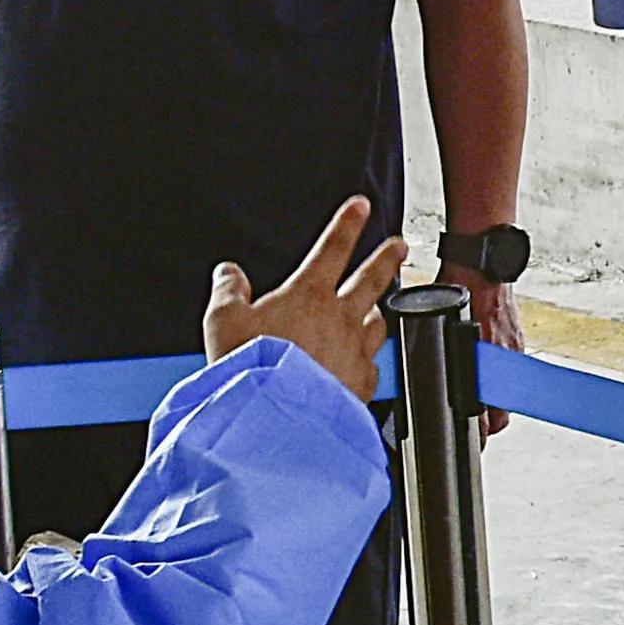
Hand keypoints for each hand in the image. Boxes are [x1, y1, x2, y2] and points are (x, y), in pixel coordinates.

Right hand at [200, 197, 407, 400]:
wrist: (276, 418)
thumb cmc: (251, 369)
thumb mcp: (223, 321)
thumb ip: (228, 292)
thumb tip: (227, 273)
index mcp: (308, 296)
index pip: (332, 248)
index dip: (348, 223)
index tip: (360, 206)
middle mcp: (340, 319)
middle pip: (371, 280)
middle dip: (387, 259)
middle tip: (400, 246)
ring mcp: (355, 352)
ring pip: (378, 323)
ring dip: (379, 313)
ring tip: (380, 310)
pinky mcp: (361, 385)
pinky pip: (373, 368)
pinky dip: (369, 363)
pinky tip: (365, 367)